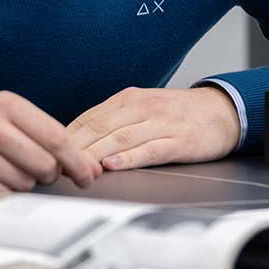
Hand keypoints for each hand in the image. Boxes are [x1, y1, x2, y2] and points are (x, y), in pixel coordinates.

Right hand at [0, 91, 101, 191]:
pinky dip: (1, 193)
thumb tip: (89, 168)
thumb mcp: (6, 114)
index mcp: (6, 104)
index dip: (78, 162)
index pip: (57, 137)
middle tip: (37, 170)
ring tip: (4, 169)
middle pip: (44, 165)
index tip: (89, 175)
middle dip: (48, 174)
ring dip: (22, 184)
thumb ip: (45, 135)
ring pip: (23, 184)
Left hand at [66, 86, 241, 170]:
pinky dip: (128, 157)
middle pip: (99, 127)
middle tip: (54, 166)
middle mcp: (142, 107)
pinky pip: (149, 149)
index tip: (48, 153)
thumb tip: (78, 141)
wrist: (221, 111)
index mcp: (128, 99)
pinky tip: (112, 165)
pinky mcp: (178, 140)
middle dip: (74, 148)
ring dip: (95, 154)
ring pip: (120, 138)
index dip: (67, 137)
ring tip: (77, 169)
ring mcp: (161, 123)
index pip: (89, 117)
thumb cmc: (178, 114)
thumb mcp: (142, 108)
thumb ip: (114, 122)